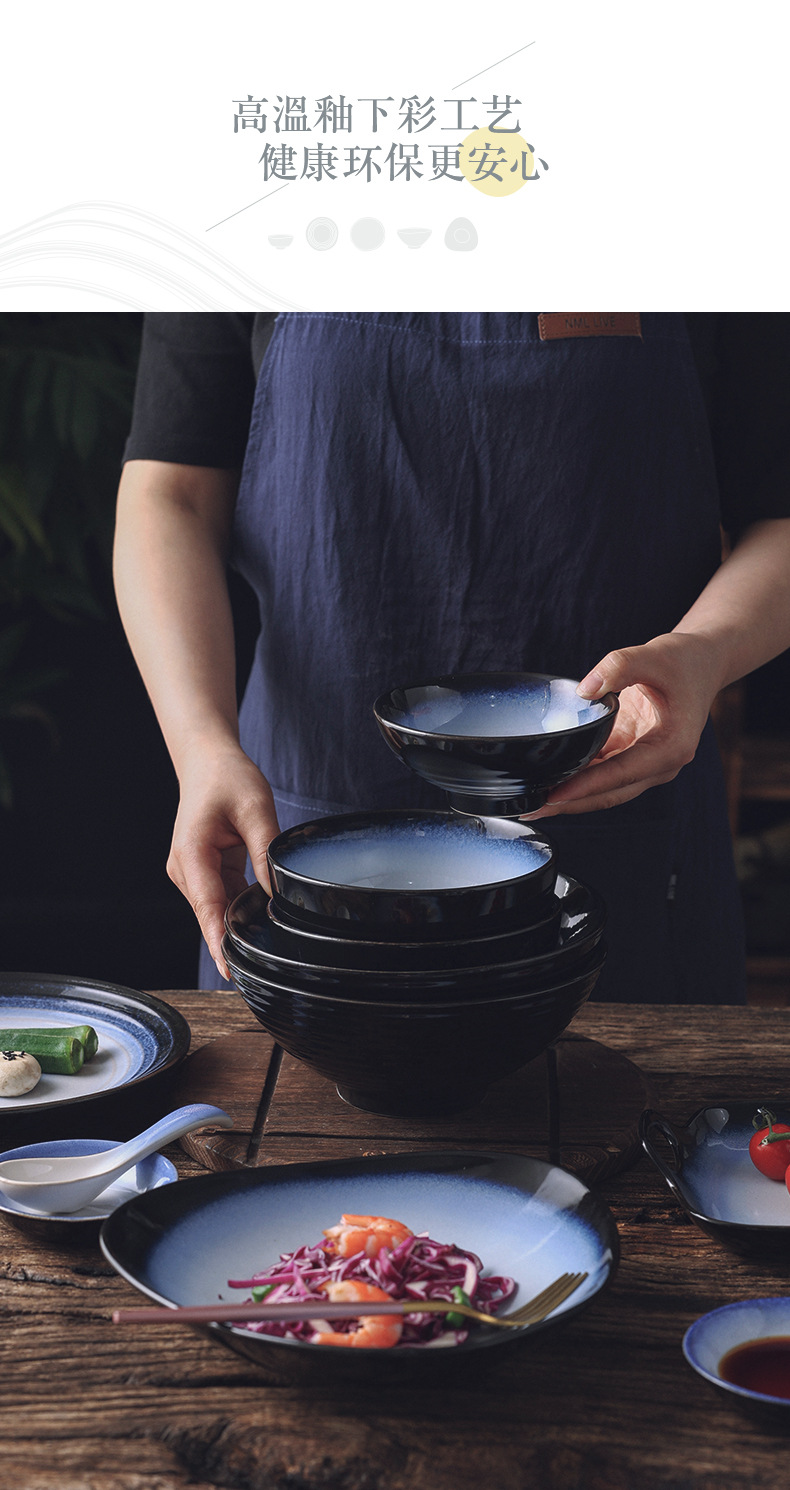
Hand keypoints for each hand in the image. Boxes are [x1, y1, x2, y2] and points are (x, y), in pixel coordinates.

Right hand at [166, 745, 279, 980]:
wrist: (207, 762)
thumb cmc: (227, 778)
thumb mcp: (256, 809)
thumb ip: (267, 850)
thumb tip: (279, 892)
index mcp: (191, 853)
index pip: (208, 907)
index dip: (220, 941)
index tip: (231, 970)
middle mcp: (184, 868)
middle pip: (212, 914)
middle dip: (236, 936)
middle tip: (270, 956)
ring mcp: (190, 873)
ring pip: (217, 909)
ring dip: (240, 920)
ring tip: (270, 933)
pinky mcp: (201, 873)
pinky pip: (222, 898)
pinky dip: (240, 906)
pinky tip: (262, 910)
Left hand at [523, 632, 722, 818]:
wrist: (702, 662)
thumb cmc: (684, 661)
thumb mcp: (655, 654)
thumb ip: (620, 667)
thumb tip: (584, 692)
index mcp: (671, 747)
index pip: (622, 774)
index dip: (587, 786)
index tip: (555, 796)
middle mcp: (661, 764)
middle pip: (610, 793)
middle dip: (571, 803)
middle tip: (531, 808)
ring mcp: (646, 763)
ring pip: (604, 788)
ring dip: (571, 796)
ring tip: (532, 801)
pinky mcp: (632, 754)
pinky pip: (602, 772)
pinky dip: (578, 777)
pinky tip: (550, 778)